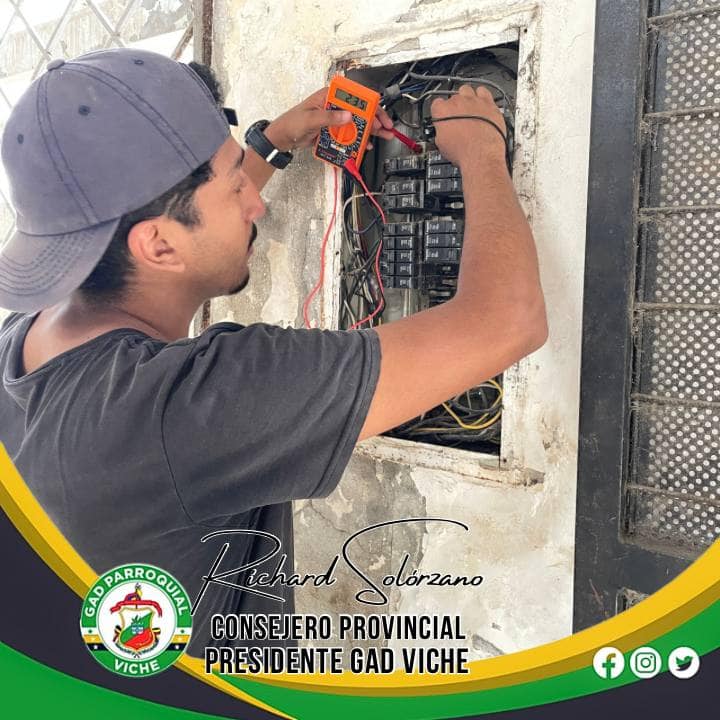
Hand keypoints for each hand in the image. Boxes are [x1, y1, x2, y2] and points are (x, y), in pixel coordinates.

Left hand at [265, 87, 394, 150]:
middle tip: (387, 128)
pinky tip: (365, 145)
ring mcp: (335, 118)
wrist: (283, 138)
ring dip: (369, 131)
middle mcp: (334, 105)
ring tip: (382, 137)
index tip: (378, 114)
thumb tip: (347, 116)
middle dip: (375, 119)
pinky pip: (349, 135)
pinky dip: (358, 140)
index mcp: (329, 96)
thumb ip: (330, 117)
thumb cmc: (292, 123)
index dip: (369, 104)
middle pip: (359, 111)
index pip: (354, 96)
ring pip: (357, 123)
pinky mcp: (333, 130)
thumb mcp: (311, 119)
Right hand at [430, 85, 505, 167]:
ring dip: (466, 97)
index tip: (442, 117)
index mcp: (442, 111)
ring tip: (469, 109)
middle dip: (454, 107)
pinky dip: (481, 95)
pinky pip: (483, 91)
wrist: (481, 156)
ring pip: (467, 90)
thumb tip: (442, 131)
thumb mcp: (441, 145)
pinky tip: (481, 103)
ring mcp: (474, 101)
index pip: (436, 104)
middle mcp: (458, 102)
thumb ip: (440, 131)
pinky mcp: (488, 103)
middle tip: (458, 118)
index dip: (439, 112)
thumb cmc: (463, 152)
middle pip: (453, 97)